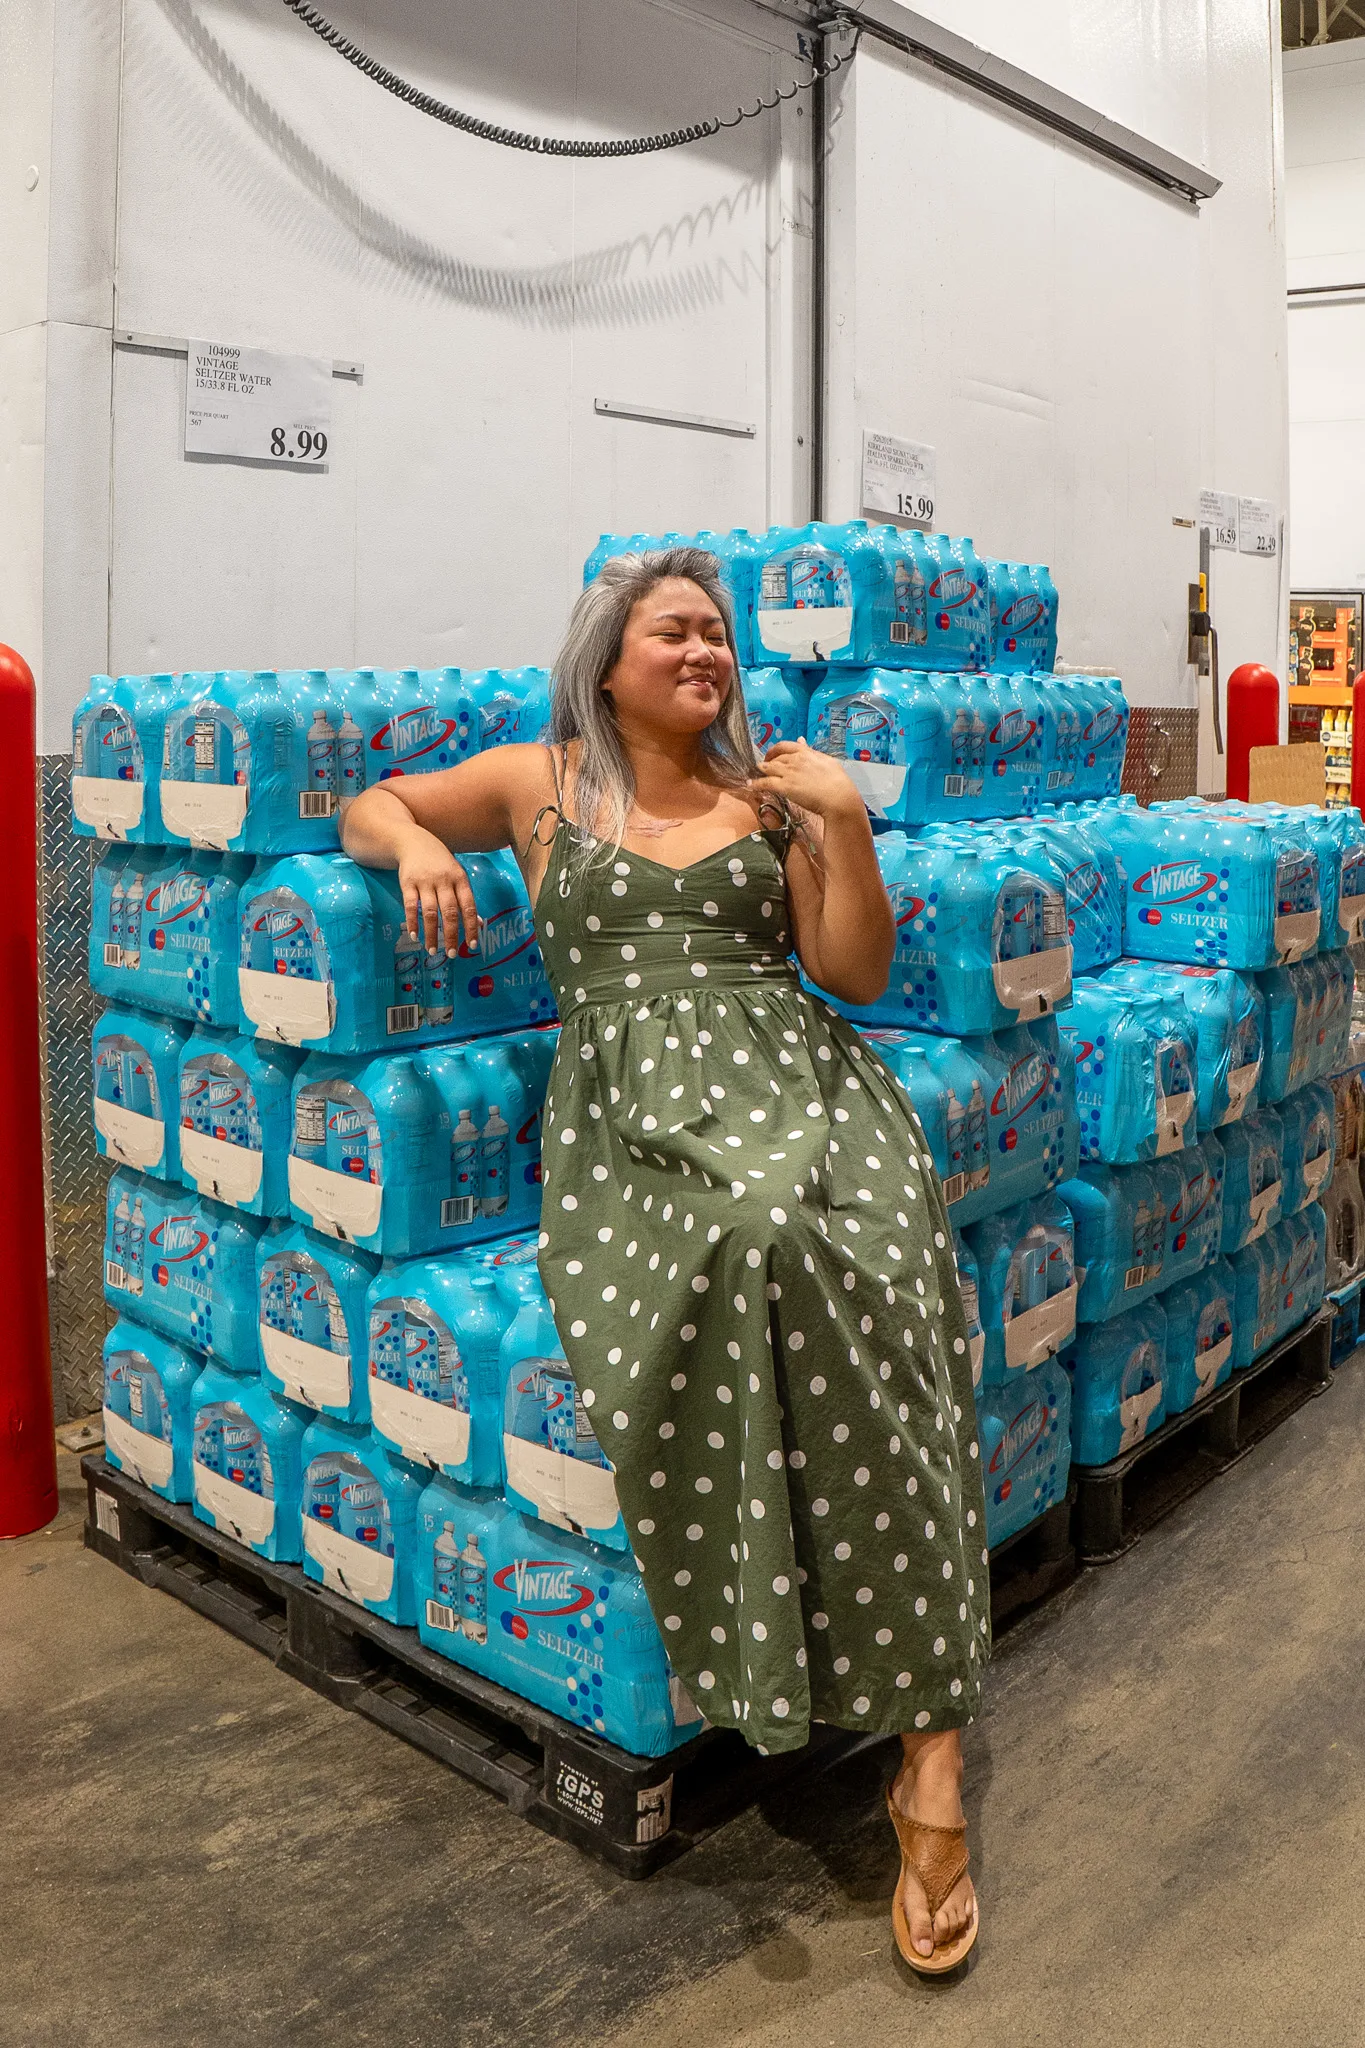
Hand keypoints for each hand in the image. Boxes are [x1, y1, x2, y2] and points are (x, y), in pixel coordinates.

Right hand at [397, 827, 480, 955]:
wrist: (413, 841)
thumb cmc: (440, 863)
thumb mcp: (457, 876)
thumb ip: (466, 899)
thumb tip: (478, 924)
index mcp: (460, 879)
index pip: (468, 906)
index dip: (471, 927)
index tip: (472, 945)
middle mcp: (444, 880)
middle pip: (449, 912)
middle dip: (451, 935)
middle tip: (452, 954)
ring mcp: (425, 881)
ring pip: (429, 912)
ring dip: (431, 933)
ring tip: (432, 950)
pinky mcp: (407, 883)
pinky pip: (410, 906)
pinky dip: (412, 922)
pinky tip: (415, 936)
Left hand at [749, 739, 866, 823]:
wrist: (838, 797)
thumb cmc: (838, 781)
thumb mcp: (826, 760)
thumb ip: (812, 751)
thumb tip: (801, 740)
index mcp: (806, 752)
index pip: (785, 746)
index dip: (776, 749)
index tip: (773, 754)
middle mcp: (795, 760)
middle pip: (776, 758)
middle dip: (768, 762)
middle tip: (764, 767)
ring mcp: (789, 773)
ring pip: (768, 768)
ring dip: (760, 770)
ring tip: (756, 773)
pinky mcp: (785, 786)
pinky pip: (766, 783)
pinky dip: (756, 784)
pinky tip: (751, 785)